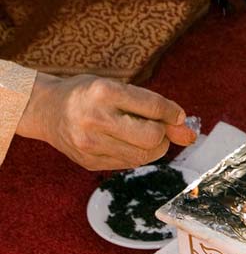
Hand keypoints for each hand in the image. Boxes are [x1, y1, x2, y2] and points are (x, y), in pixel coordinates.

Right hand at [17, 73, 197, 170]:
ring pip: (144, 156)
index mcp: (104, 92)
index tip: (178, 116)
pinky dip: (137, 154)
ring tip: (140, 134)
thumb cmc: (91, 95)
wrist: (47, 110)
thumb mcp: (120, 89)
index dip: (173, 113)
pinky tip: (124, 142)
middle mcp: (95, 118)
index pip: (154, 107)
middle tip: (156, 127)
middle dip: (163, 134)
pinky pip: (130, 164)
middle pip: (153, 137)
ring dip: (154, 147)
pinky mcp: (88, 162)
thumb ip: (156, 107)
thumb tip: (189, 132)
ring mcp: (89, 144)